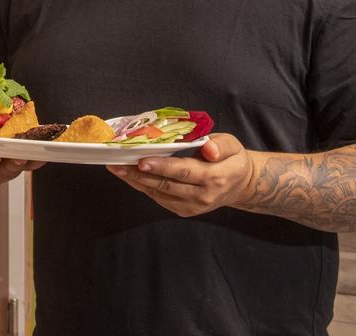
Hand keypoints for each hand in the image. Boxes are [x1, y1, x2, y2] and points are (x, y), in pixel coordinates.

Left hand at [105, 133, 255, 217]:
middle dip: (139, 174)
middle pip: (166, 185)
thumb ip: (220, 145)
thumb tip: (208, 148)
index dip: (162, 167)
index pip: (184, 171)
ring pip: (159, 193)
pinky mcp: (185, 211)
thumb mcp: (233, 145)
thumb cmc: (232, 159)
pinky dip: (143, 187)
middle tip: (117, 163)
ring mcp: (193, 206)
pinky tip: (129, 176)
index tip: (142, 161)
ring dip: (135, 181)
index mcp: (215, 177)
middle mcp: (203, 195)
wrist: (239, 185)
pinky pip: (159, 198)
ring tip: (116, 168)